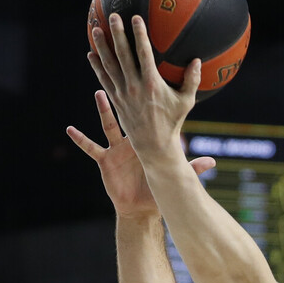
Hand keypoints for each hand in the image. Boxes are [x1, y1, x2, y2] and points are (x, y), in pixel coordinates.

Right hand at [66, 90, 215, 217]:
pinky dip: (80, 140)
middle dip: (127, 92)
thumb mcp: (173, 175)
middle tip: (127, 75)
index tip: (149, 78)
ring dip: (103, 109)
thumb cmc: (156, 189)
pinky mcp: (105, 160)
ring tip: (99, 91)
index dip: (147, 97)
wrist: (140, 207)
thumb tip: (213, 161)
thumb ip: (192, 167)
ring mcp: (116, 148)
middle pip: (128, 111)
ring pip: (108, 124)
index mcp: (146, 138)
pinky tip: (69, 130)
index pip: (147, 113)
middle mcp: (130, 139)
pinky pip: (91, 148)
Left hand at [86, 13, 198, 157]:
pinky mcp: (116, 101)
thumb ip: (192, 80)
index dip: (139, 34)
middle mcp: (134, 86)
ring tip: (96, 30)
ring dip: (102, 47)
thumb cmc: (173, 123)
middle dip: (117, 34)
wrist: (154, 146)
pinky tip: (91, 55)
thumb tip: (196, 60)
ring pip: (109, 66)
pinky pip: (104, 80)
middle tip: (112, 16)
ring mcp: (122, 94)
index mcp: (151, 83)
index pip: (143, 53)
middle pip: (122, 55)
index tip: (135, 18)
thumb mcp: (186, 102)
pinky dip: (97, 67)